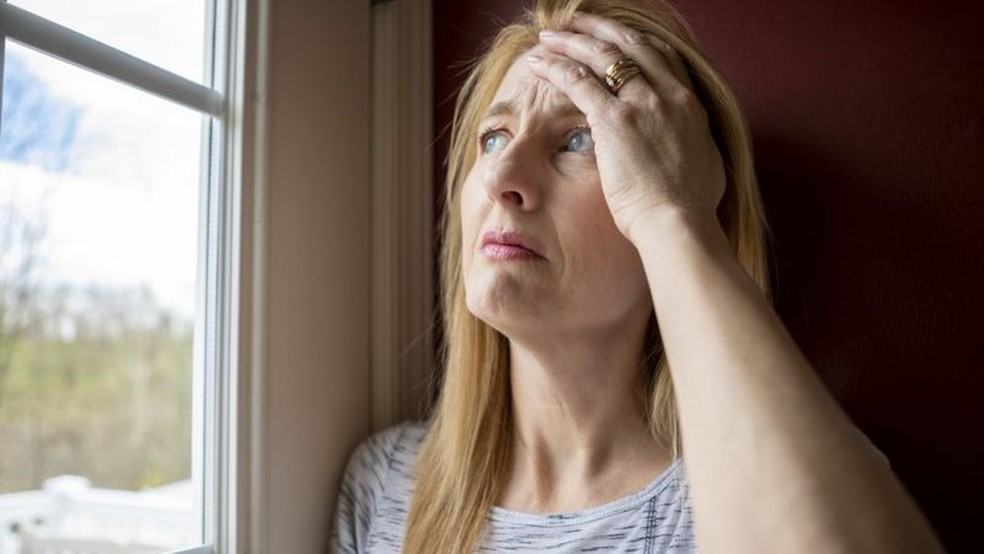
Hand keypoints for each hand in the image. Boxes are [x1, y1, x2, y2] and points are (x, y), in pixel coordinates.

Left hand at [527, 12, 725, 241]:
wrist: (679, 223)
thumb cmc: (690, 208)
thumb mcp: (706, 165)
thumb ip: (692, 145)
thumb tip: (689, 147)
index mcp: (688, 103)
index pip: (659, 55)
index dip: (632, 41)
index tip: (613, 37)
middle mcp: (667, 94)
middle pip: (629, 44)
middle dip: (599, 29)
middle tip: (576, 22)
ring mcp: (641, 104)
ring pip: (601, 56)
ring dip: (571, 41)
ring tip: (549, 37)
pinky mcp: (614, 120)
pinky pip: (578, 81)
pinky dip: (555, 67)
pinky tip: (537, 63)